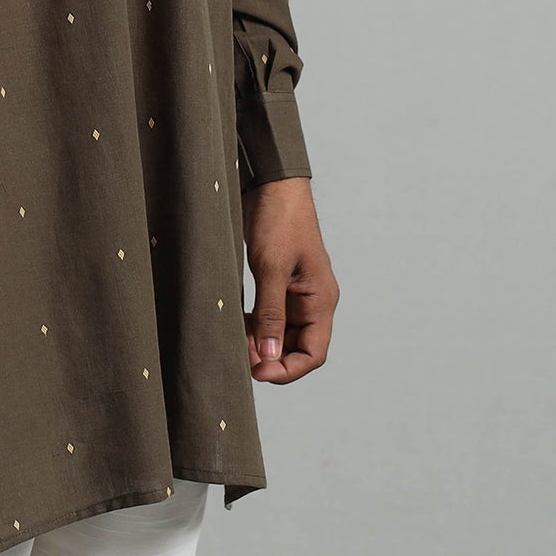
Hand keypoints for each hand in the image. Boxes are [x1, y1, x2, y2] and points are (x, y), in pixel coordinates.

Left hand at [241, 177, 336, 382]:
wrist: (271, 184)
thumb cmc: (280, 220)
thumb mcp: (271, 268)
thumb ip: (271, 313)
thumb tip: (268, 356)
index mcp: (321, 300)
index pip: (313, 353)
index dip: (288, 369)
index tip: (258, 371)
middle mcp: (311, 301)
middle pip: (295, 348)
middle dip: (270, 357)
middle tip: (240, 356)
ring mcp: (294, 293)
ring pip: (280, 334)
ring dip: (259, 343)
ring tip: (235, 341)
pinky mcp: (277, 283)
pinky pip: (269, 316)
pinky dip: (254, 325)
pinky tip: (236, 324)